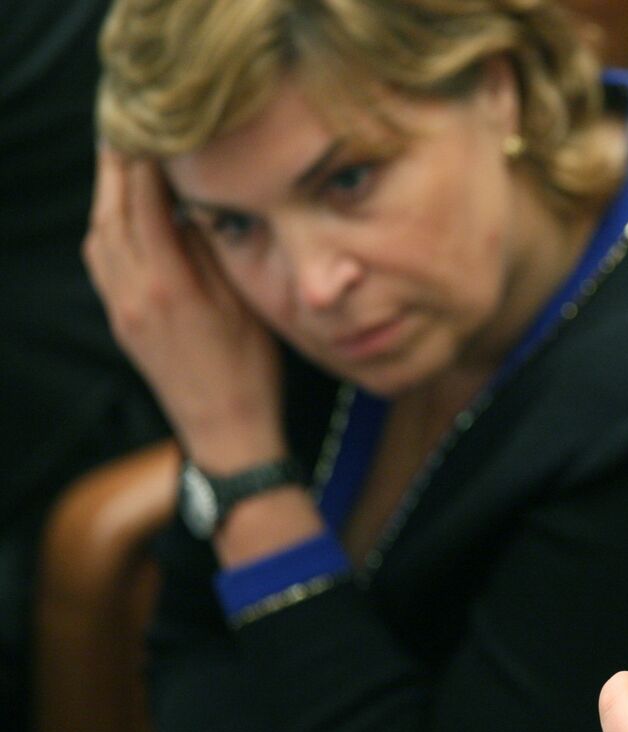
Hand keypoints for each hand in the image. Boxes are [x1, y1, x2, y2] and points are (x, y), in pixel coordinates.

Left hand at [83, 146, 285, 471]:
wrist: (227, 432)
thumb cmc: (250, 373)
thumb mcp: (244, 306)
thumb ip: (213, 253)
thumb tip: (194, 207)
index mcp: (168, 284)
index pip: (145, 203)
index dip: (144, 161)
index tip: (152, 126)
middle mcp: (134, 292)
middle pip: (112, 212)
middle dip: (116, 166)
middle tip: (125, 126)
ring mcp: (122, 309)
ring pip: (99, 235)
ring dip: (106, 194)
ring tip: (118, 161)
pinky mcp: (122, 323)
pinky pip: (101, 262)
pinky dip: (105, 227)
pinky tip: (117, 216)